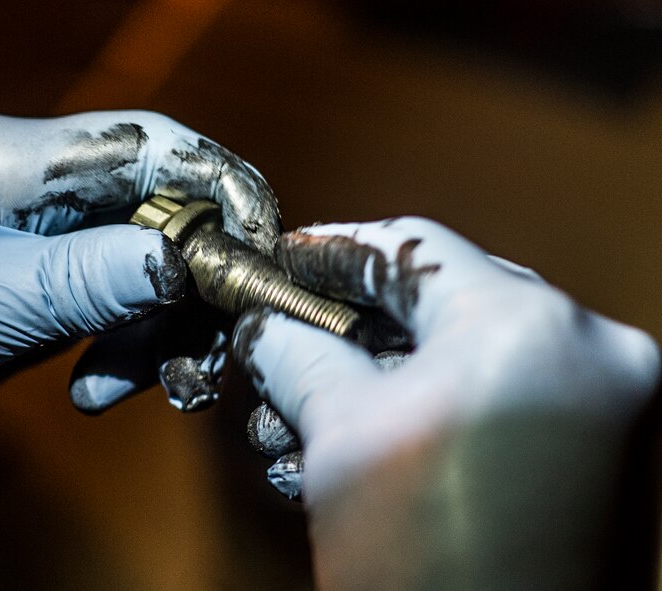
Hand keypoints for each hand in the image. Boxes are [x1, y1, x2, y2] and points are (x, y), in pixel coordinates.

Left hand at [0, 109, 278, 454]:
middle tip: (195, 355)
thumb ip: (91, 280)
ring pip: (132, 256)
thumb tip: (187, 261)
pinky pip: (100, 291)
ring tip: (116, 388)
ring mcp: (22, 227)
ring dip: (147, 325)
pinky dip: (115, 339)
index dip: (217, 186)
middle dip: (183, 281)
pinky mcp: (24, 271)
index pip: (142, 140)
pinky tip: (94, 386)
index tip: (258, 251)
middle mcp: (18, 178)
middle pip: (149, 204)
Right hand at [232, 218, 659, 588]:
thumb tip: (269, 325)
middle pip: (445, 298)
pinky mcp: (609, 447)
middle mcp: (590, 349)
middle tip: (297, 332)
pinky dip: (440, 399)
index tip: (291, 260)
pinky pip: (508, 390)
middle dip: (359, 320)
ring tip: (320, 401)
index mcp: (526, 327)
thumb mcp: (342, 440)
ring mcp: (610, 401)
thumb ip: (298, 356)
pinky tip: (378, 428)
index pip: (412, 248)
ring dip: (392, 368)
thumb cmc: (432, 573)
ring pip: (473, 347)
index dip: (335, 251)